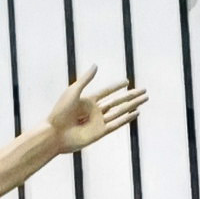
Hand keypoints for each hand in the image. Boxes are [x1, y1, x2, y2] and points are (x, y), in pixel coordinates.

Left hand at [26, 71, 143, 160]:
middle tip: (144, 91)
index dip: (116, 86)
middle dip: (130, 96)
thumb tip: (96, 65)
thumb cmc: (60, 112)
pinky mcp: (100, 132)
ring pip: (120, 111)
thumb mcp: (73, 91)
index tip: (127, 82)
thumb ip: (86, 79)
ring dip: (132, 105)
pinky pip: (116, 124)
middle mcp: (95, 111)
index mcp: (88, 101)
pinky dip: (126, 119)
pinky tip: (136, 113)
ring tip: (144, 99)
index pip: (106, 92)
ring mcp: (98, 122)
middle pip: (117, 101)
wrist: (55, 133)